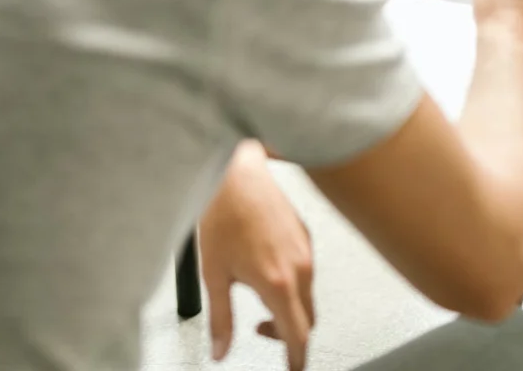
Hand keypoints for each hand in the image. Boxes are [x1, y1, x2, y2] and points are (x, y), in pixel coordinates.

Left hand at [198, 141, 314, 370]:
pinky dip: (292, 283)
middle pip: (308, 318)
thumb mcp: (214, 274)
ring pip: (308, 294)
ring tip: (259, 297)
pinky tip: (267, 271)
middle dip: (290, 335)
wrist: (236, 170)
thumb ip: (220, 319)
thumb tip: (221, 349)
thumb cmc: (224, 212)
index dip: (296, 359)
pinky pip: (306, 270)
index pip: (298, 335)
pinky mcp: (304, 234)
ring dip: (290, 306)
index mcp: (278, 281)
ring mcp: (305, 248)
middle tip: (263, 334)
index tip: (292, 369)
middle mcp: (299, 266)